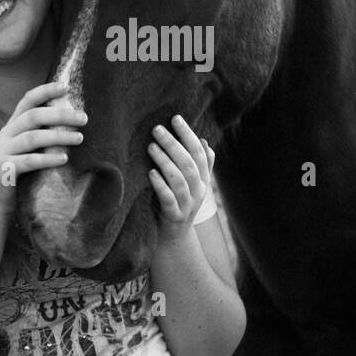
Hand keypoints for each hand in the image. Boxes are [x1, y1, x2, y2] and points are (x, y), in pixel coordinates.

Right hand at [0, 81, 87, 213]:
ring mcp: (3, 152)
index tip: (66, 86)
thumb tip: (74, 120)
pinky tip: (64, 159)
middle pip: (33, 116)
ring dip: (58, 136)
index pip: (27, 101)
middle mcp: (6, 135)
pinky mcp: (4, 171)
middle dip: (60, 115)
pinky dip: (47, 159)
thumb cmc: (20, 173)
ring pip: (32, 138)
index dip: (45, 91)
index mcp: (13, 126)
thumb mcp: (28, 149)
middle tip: (84, 118)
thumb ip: (42, 134)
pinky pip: (27, 162)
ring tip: (80, 138)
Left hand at [147, 114, 214, 243]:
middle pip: (189, 163)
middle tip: (157, 129)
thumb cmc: (179, 202)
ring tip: (151, 147)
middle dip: (173, 144)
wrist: (174, 236)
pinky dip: (161, 185)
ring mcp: (188, 204)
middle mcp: (198, 190)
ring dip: (165, 161)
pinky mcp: (174, 216)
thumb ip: (200, 164)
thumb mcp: (191, 183)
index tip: (175, 118)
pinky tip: (151, 173)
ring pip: (180, 179)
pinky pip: (169, 199)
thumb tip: (204, 141)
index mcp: (203, 179)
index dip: (188, 134)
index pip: (199, 152)